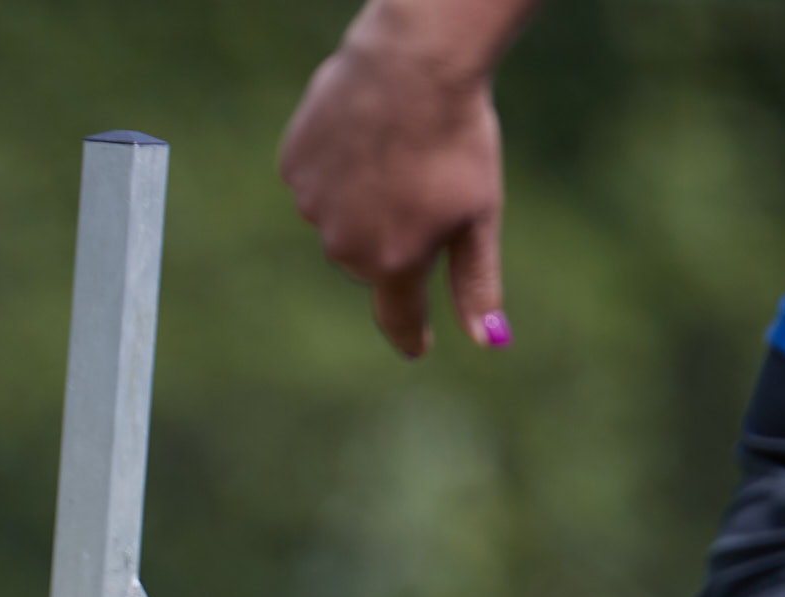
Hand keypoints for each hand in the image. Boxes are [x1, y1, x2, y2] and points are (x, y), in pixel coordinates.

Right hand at [279, 0, 537, 358]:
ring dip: (364, 197)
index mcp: (393, 262)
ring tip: (393, 149)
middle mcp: (344, 246)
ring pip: (339, 217)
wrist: (414, 62)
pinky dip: (339, 164)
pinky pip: (316, 180)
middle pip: (369, 257)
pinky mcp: (294, 167)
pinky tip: (363, 132)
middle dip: (394, 233)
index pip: (398, 315)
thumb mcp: (479, 213)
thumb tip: (490, 342)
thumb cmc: (458, 137)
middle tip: (423, 183)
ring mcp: (313, 207)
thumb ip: (477, 282)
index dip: (411, 332)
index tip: (419, 346)